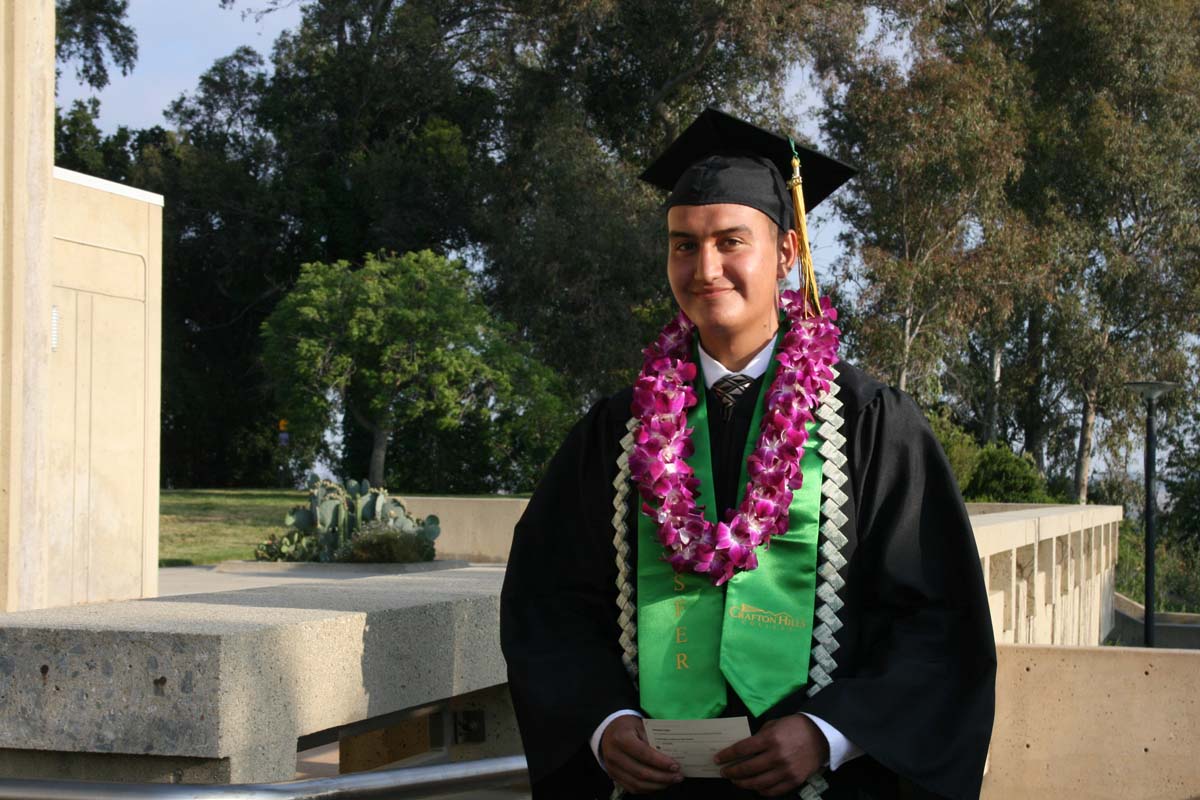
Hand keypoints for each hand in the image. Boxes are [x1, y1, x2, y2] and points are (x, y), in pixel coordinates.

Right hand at [600, 715, 682, 793]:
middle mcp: (614, 755)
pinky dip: (648, 788)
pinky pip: (632, 788)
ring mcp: (612, 768)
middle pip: (641, 772)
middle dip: (662, 777)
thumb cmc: (628, 727)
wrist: (608, 731)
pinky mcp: (614, 777)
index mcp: (621, 738)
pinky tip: (659, 784)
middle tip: (678, 776)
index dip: (660, 762)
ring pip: (637, 784)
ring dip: (657, 785)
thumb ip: (653, 739)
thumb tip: (671, 755)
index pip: (643, 753)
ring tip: (671, 781)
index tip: (675, 765)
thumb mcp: (640, 725)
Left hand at [714, 715, 828, 796]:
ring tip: (736, 781)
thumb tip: (744, 749)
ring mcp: (786, 770)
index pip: (742, 749)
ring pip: (759, 783)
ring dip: (744, 783)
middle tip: (724, 772)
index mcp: (770, 738)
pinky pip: (774, 791)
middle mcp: (777, 756)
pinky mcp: (794, 780)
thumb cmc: (795, 727)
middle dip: (732, 772)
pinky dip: (761, 791)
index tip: (718, 759)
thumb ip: (759, 736)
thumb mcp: (774, 724)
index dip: (727, 755)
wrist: (821, 735)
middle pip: (748, 768)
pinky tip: (755, 787)